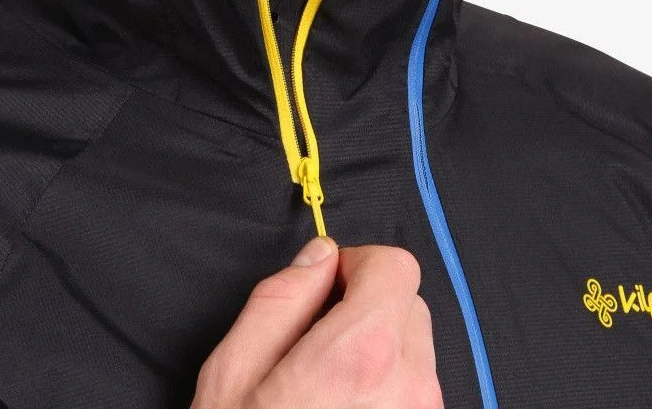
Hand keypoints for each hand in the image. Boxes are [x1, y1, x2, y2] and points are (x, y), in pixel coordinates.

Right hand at [191, 237, 442, 408]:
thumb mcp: (233, 376)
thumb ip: (281, 300)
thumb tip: (320, 257)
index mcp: (359, 355)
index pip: (397, 266)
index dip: (360, 265)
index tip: (329, 286)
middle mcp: (407, 388)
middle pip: (410, 308)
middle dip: (369, 309)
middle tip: (318, 344)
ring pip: (417, 357)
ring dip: (382, 356)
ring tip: (328, 396)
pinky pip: (417, 401)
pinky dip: (389, 397)